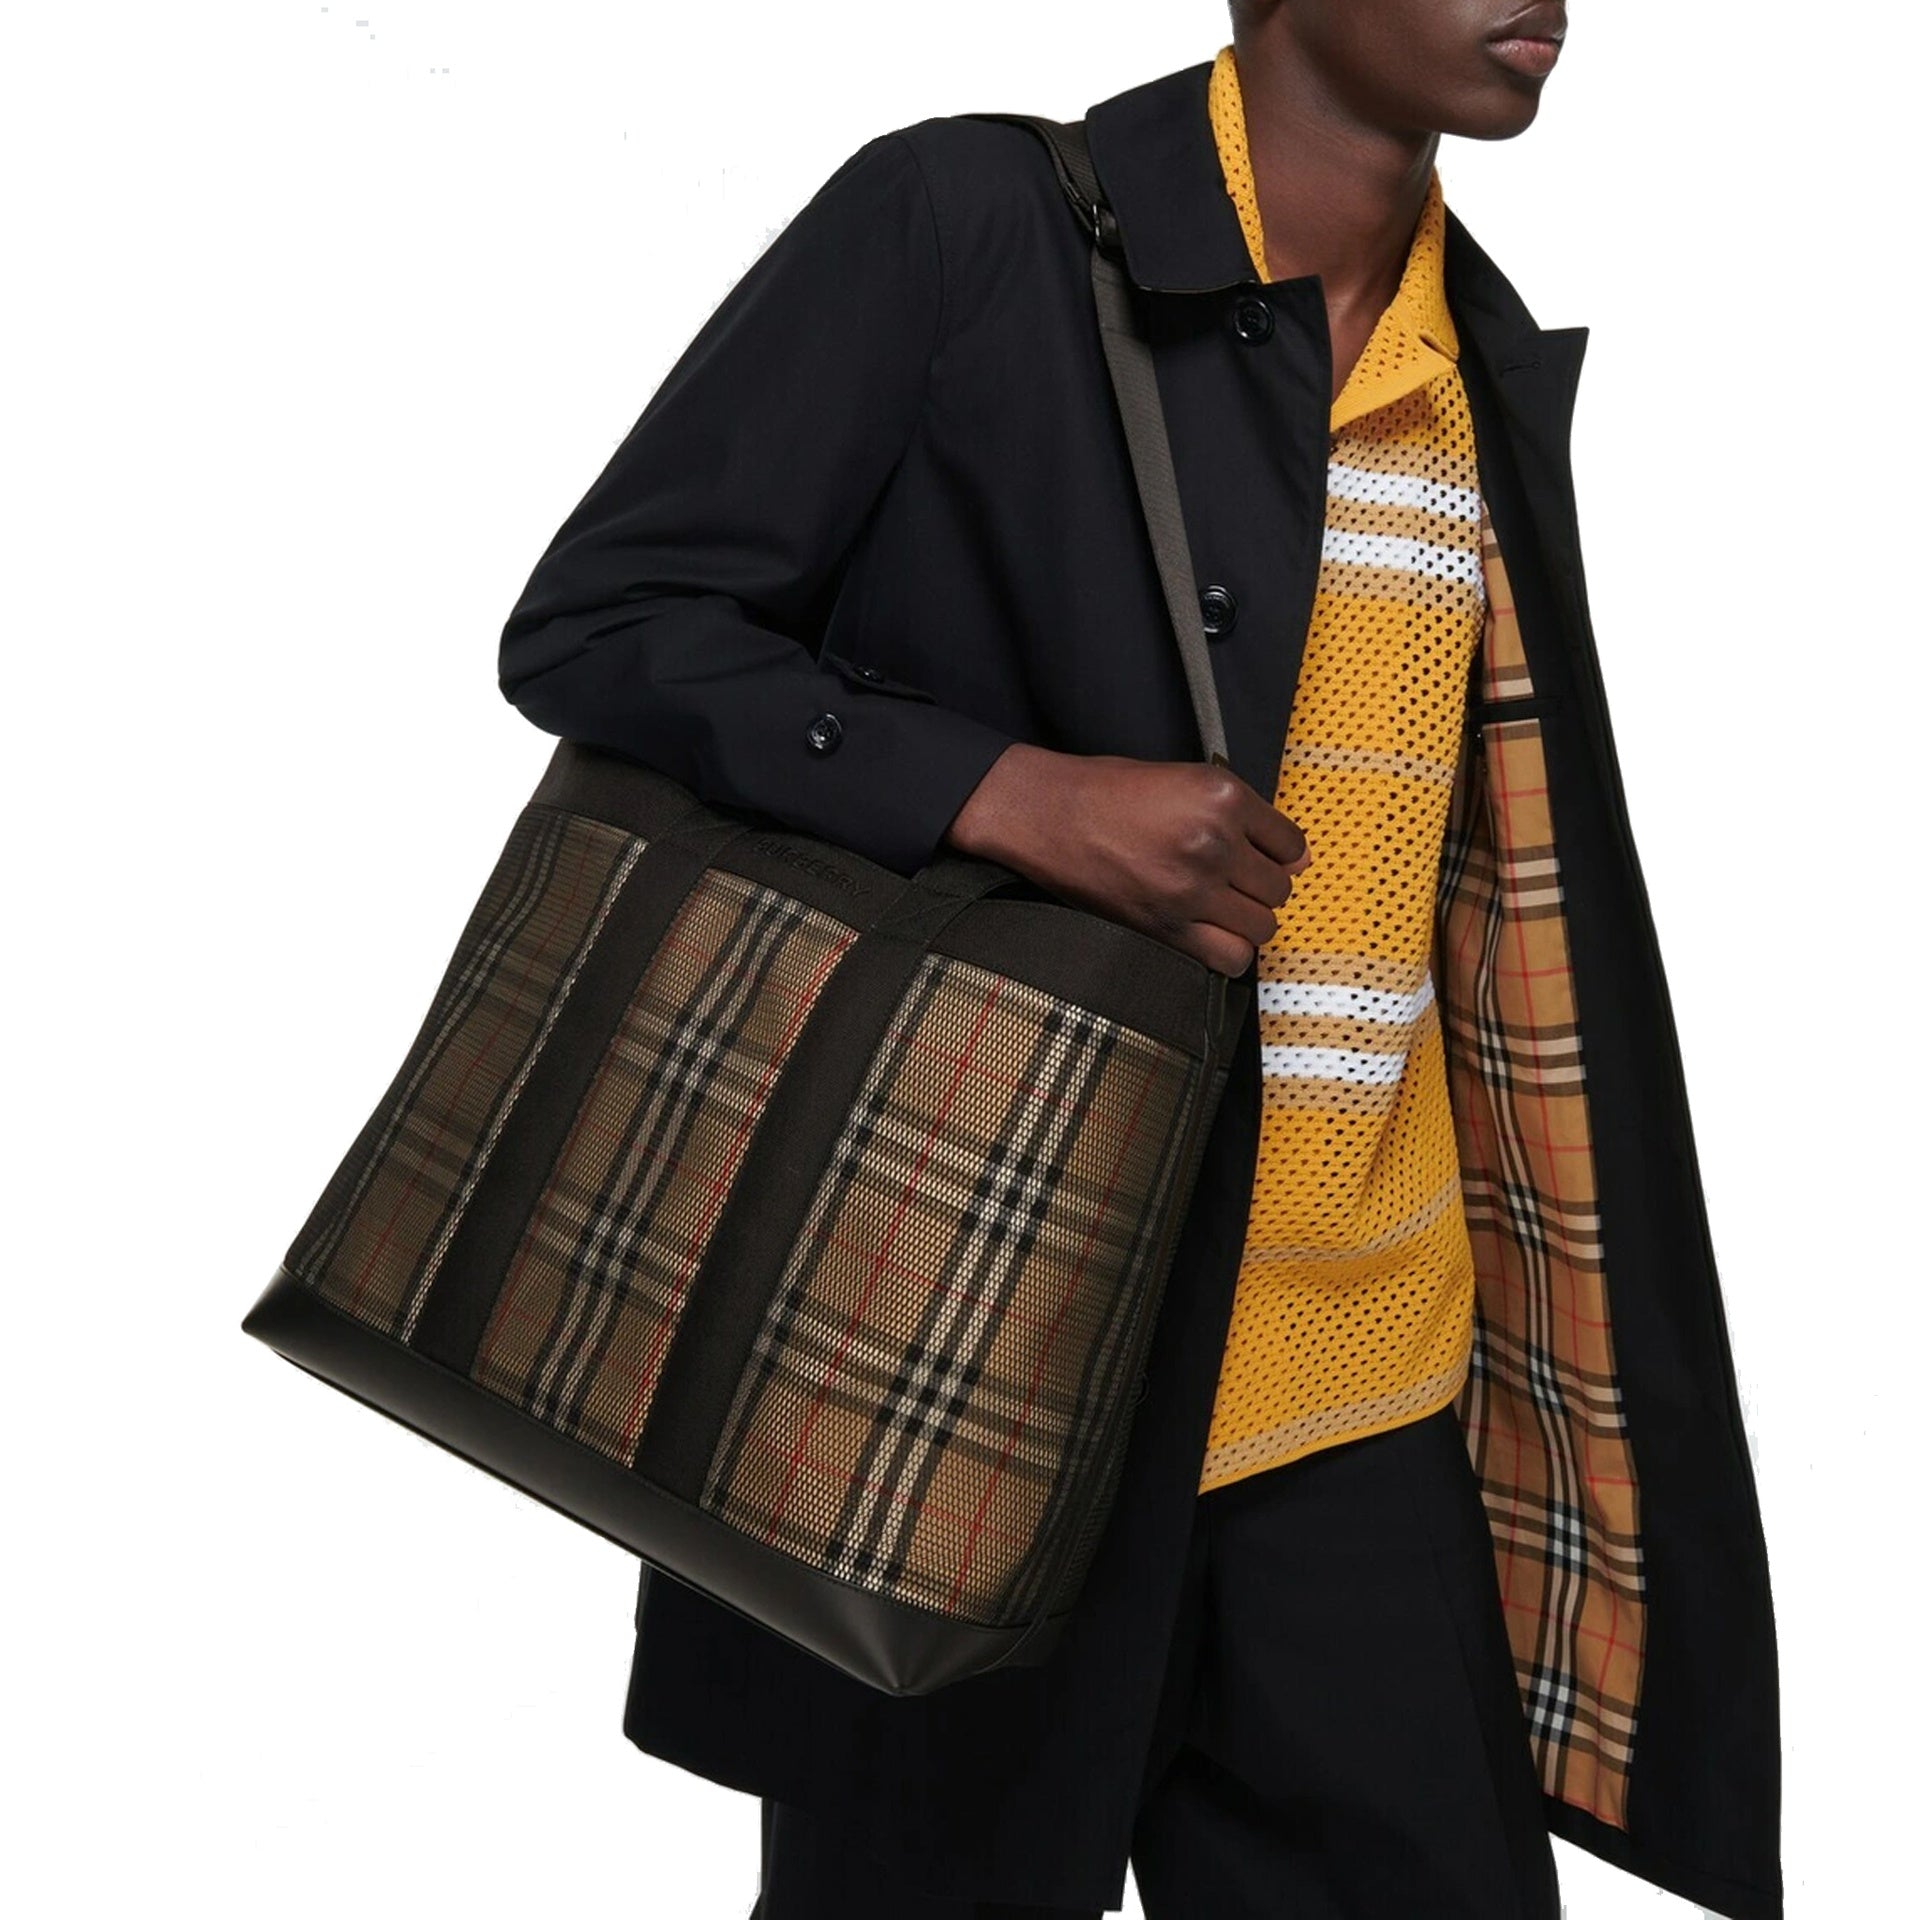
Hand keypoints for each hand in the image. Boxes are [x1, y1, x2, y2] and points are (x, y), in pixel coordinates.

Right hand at [946, 743, 1309, 976]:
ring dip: (1247, 921)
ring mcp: (1192, 888)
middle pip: (1279, 888)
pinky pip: (1231, 958)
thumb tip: (1297, 856)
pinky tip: (1210, 935)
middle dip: (1261, 887)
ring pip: (1262, 925)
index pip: (1292, 843)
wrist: (1047, 816)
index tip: (1260, 858)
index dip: (1279, 854)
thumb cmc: (1109, 793)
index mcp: (1223, 796)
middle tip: (1232, 882)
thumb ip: (1242, 815)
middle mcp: (1214, 842)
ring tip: (1220, 909)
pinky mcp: (1167, 926)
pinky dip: (1229, 953)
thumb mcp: (1184, 779)